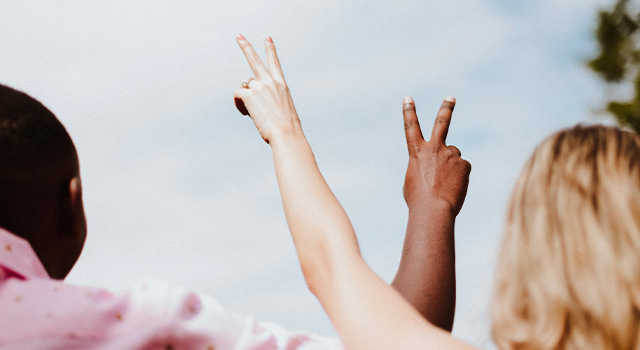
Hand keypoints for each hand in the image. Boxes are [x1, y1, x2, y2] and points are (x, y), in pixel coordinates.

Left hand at [233, 35, 300, 143]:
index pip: (275, 63)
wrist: (286, 133)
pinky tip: (246, 113)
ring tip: (253, 112)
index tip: (267, 38)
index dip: (270, 50)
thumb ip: (273, 102)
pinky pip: (238, 95)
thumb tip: (258, 106)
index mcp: (282, 85)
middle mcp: (270, 82)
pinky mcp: (249, 94)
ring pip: (245, 86)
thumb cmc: (287, 128)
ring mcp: (259, 87)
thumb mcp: (285, 110)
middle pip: (255, 60)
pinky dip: (239, 104)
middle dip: (246, 47)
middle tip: (238, 36)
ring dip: (246, 98)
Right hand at [402, 96, 470, 214]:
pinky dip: (459, 178)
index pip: (411, 127)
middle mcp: (434, 148)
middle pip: (441, 122)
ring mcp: (451, 154)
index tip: (408, 98)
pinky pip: (463, 169)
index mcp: (417, 152)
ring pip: (453, 157)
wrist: (433, 209)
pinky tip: (453, 188)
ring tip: (444, 184)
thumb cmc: (418, 200)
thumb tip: (440, 165)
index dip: (409, 111)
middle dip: (446, 108)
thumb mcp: (413, 180)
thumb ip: (425, 166)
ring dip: (451, 168)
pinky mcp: (464, 163)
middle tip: (451, 98)